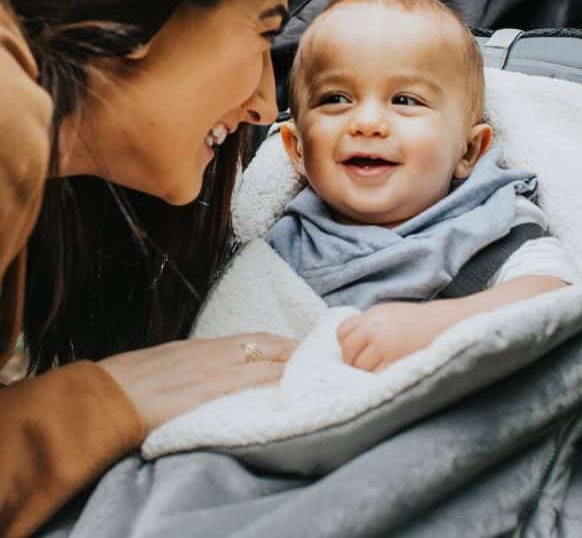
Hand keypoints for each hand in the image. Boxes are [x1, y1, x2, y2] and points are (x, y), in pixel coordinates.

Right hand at [98, 333, 295, 433]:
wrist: (103, 397)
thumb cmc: (132, 379)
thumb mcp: (169, 359)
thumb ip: (198, 360)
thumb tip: (221, 365)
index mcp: (203, 346)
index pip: (255, 339)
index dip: (282, 342)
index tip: (303, 346)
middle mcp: (212, 356)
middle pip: (266, 349)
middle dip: (295, 353)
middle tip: (322, 358)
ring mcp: (210, 375)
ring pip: (262, 367)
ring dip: (290, 371)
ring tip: (314, 376)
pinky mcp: (205, 397)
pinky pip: (245, 390)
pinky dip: (268, 389)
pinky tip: (285, 395)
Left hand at [336, 302, 441, 372]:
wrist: (439, 323)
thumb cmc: (412, 320)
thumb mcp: (386, 312)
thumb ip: (367, 323)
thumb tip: (348, 341)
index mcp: (370, 316)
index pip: (342, 331)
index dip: (344, 343)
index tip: (352, 349)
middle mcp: (373, 329)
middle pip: (348, 350)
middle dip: (350, 360)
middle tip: (359, 364)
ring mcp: (383, 346)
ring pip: (360, 365)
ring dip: (364, 370)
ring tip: (374, 368)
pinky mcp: (393, 361)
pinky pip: (375, 374)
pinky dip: (376, 376)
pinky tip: (384, 372)